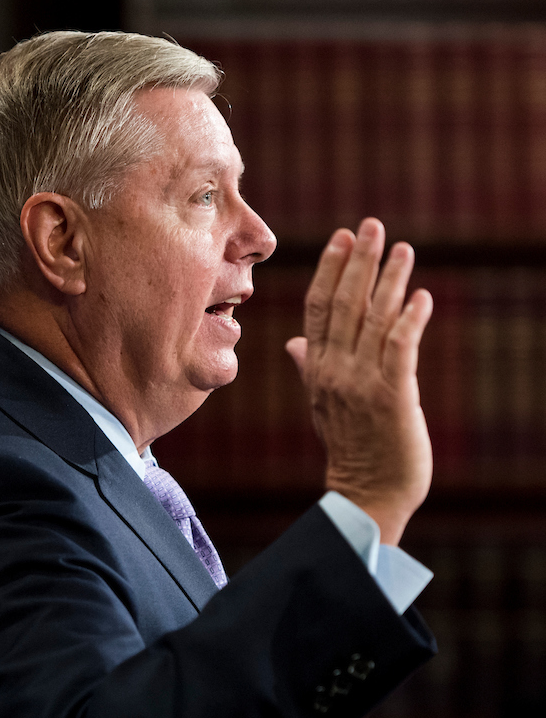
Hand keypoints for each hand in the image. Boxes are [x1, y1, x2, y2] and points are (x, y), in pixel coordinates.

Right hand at [285, 218, 433, 545]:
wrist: (367, 492)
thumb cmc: (351, 448)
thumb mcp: (322, 404)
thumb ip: (309, 368)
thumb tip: (294, 343)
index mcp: (316, 369)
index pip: (318, 309)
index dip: (329, 269)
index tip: (342, 237)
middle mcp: (334, 371)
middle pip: (343, 304)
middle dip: (359, 261)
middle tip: (372, 225)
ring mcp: (361, 382)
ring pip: (373, 319)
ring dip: (390, 280)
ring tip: (403, 248)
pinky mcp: (391, 396)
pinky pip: (399, 348)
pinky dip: (410, 319)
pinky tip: (422, 296)